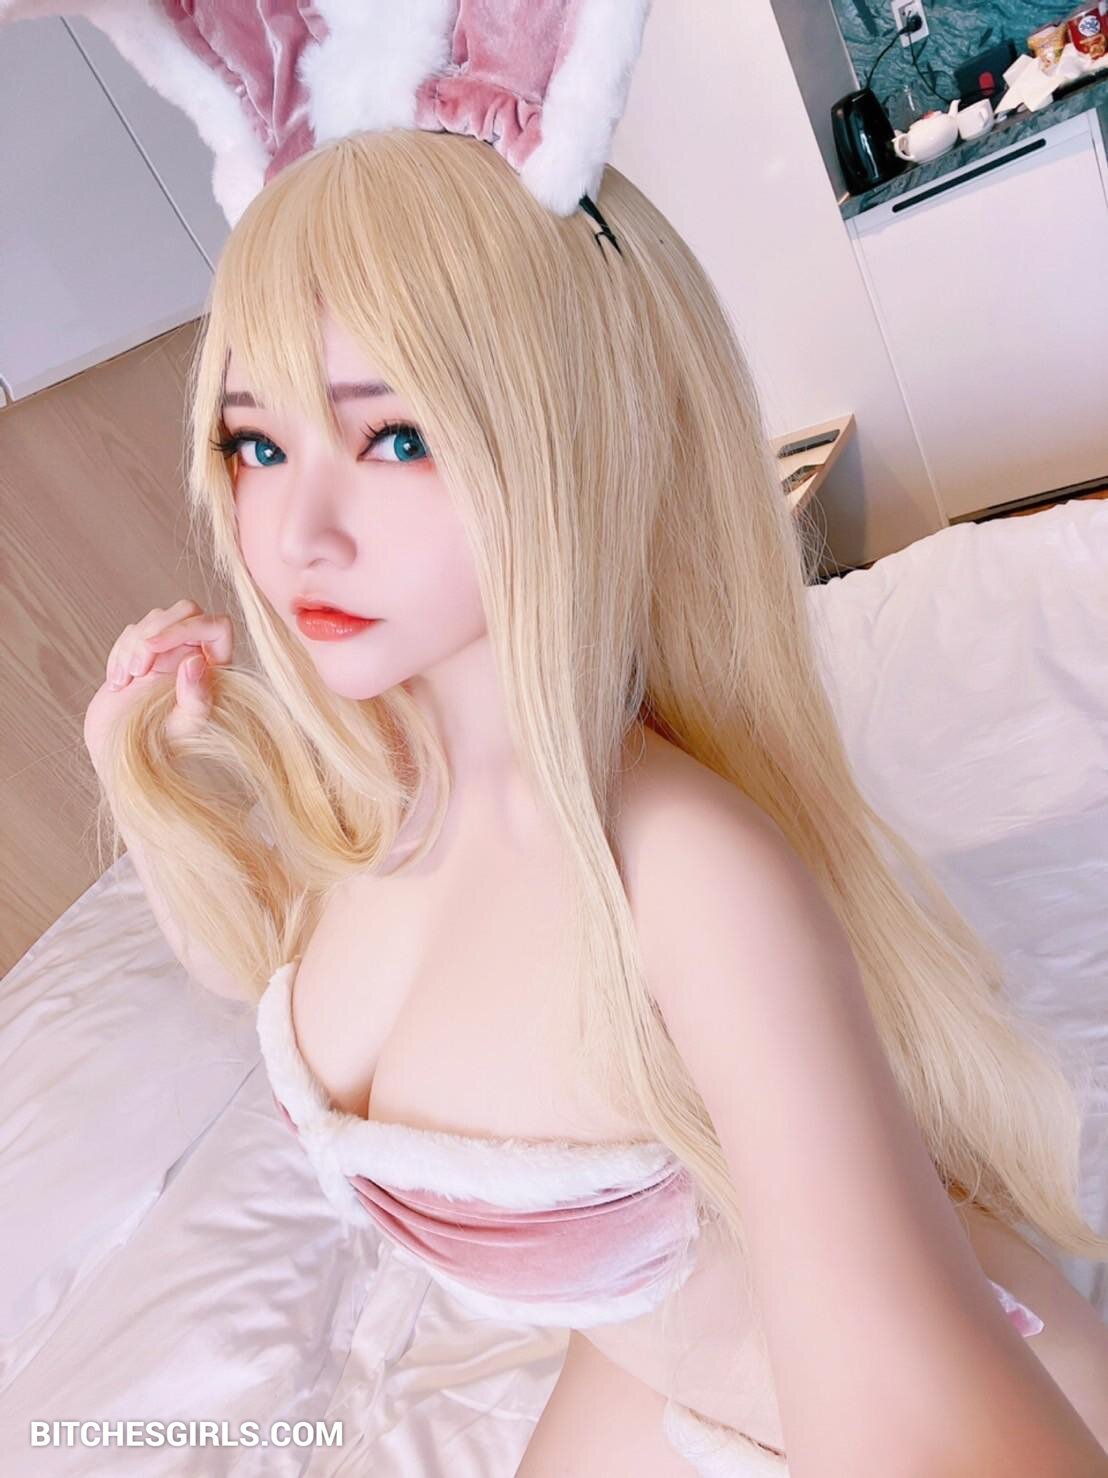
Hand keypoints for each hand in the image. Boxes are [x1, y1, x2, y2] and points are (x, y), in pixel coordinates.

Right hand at [83, 599, 233, 772]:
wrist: (121, 751)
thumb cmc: (162, 745)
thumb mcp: (185, 727)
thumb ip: (197, 699)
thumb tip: (197, 660)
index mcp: (218, 669)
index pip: (216, 625)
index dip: (186, 626)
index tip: (153, 646)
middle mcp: (199, 654)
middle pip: (187, 610)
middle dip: (154, 632)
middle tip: (137, 670)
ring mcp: (171, 651)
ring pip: (156, 618)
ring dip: (133, 646)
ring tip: (126, 681)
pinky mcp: (145, 652)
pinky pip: (132, 632)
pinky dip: (119, 654)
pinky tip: (117, 683)